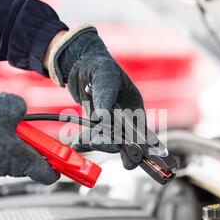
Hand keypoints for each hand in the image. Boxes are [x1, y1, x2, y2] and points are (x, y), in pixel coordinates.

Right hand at [0, 92, 59, 183]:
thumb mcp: (10, 105)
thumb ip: (22, 109)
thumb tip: (21, 111)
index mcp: (22, 158)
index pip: (48, 174)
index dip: (58, 168)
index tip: (64, 163)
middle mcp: (8, 168)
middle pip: (29, 163)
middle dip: (32, 148)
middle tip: (29, 133)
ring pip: (10, 158)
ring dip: (11, 145)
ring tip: (2, 127)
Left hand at [46, 25, 144, 169]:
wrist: (81, 61)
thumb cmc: (100, 65)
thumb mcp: (105, 78)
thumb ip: (105, 98)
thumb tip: (102, 119)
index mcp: (134, 106)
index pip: (141, 131)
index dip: (142, 147)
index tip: (136, 157)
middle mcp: (125, 117)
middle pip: (123, 140)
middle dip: (110, 144)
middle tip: (95, 143)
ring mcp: (110, 121)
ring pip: (107, 141)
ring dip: (95, 143)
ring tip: (81, 141)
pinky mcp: (96, 123)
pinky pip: (93, 136)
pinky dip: (85, 141)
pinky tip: (77, 143)